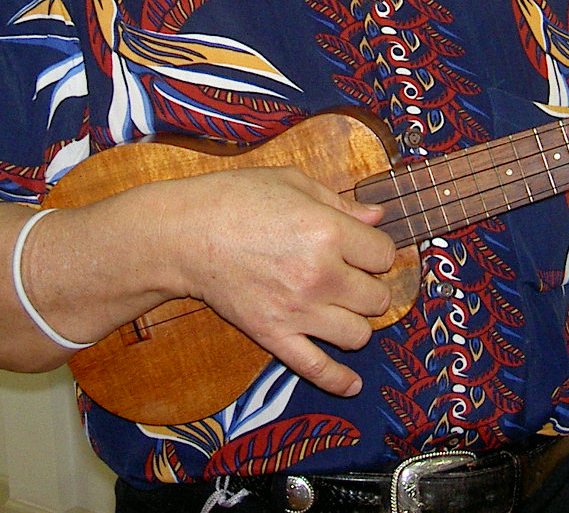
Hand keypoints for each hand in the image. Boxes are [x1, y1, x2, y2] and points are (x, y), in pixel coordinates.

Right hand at [173, 167, 394, 397]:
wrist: (184, 234)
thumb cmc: (235, 200)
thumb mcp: (292, 183)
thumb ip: (340, 204)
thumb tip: (378, 217)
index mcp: (327, 232)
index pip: (384, 254)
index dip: (377, 250)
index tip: (364, 248)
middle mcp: (319, 275)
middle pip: (377, 298)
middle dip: (369, 286)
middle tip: (351, 276)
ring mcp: (297, 311)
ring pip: (358, 334)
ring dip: (355, 322)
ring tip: (341, 308)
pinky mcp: (273, 336)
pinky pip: (317, 369)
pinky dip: (339, 381)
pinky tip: (353, 384)